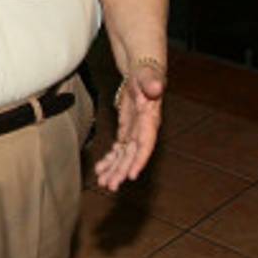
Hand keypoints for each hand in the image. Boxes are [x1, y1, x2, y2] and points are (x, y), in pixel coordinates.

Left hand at [94, 63, 165, 190]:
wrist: (141, 72)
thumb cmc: (146, 73)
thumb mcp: (148, 76)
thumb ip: (152, 82)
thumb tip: (156, 87)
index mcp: (150, 121)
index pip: (146, 145)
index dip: (139, 161)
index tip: (131, 176)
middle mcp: (144, 131)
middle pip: (132, 155)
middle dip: (121, 171)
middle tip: (110, 185)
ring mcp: (135, 133)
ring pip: (124, 156)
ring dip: (114, 169)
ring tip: (103, 182)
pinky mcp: (127, 131)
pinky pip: (119, 149)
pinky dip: (110, 159)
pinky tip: (101, 169)